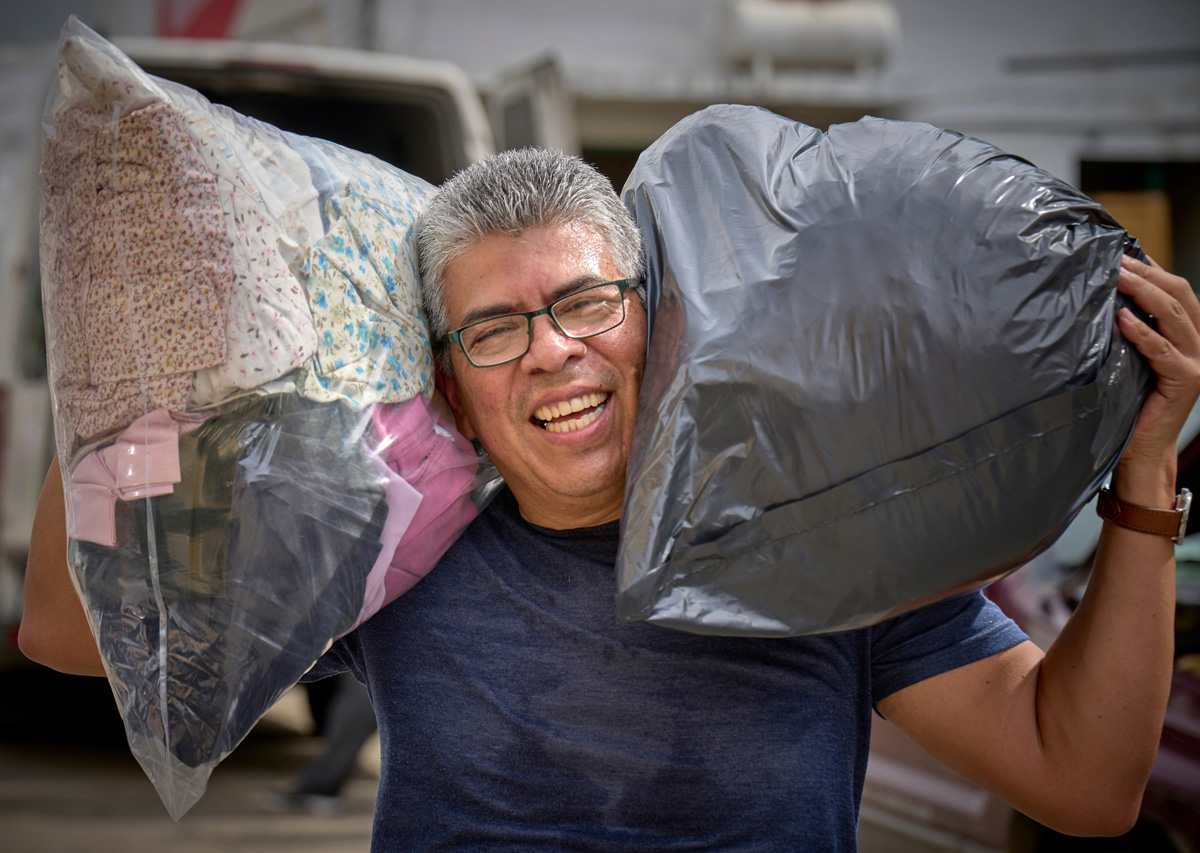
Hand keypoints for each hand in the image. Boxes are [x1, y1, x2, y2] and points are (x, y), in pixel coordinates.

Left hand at [1114, 254, 1199, 489]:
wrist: (1140, 449)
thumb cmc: (1128, 404)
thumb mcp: (1128, 358)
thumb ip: (1127, 330)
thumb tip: (1102, 298)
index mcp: (1188, 334)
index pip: (1176, 290)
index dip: (1153, 269)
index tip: (1122, 253)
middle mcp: (1199, 344)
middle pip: (1180, 296)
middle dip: (1148, 274)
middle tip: (1116, 260)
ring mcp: (1197, 363)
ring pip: (1174, 317)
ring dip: (1144, 293)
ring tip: (1118, 278)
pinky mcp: (1186, 381)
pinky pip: (1163, 351)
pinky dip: (1142, 333)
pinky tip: (1122, 320)